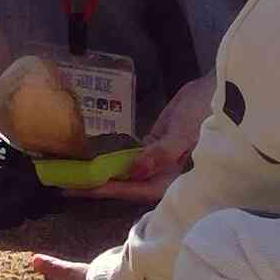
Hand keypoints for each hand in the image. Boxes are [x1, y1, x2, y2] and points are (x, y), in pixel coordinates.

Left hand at [79, 74, 209, 202]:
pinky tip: (91, 154)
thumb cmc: (204, 113)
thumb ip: (161, 153)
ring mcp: (156, 160)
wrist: (214, 89)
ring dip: (101, 171)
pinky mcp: (152, 146)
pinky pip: (129, 155)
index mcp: (174, 178)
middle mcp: (162, 174)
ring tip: (71, 172)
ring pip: (125, 170)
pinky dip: (111, 156)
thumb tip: (135, 171)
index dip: (109, 189)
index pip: (136, 189)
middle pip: (126, 184)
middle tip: (65, 183)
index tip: (82, 187)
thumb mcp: (184, 133)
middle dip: (98, 184)